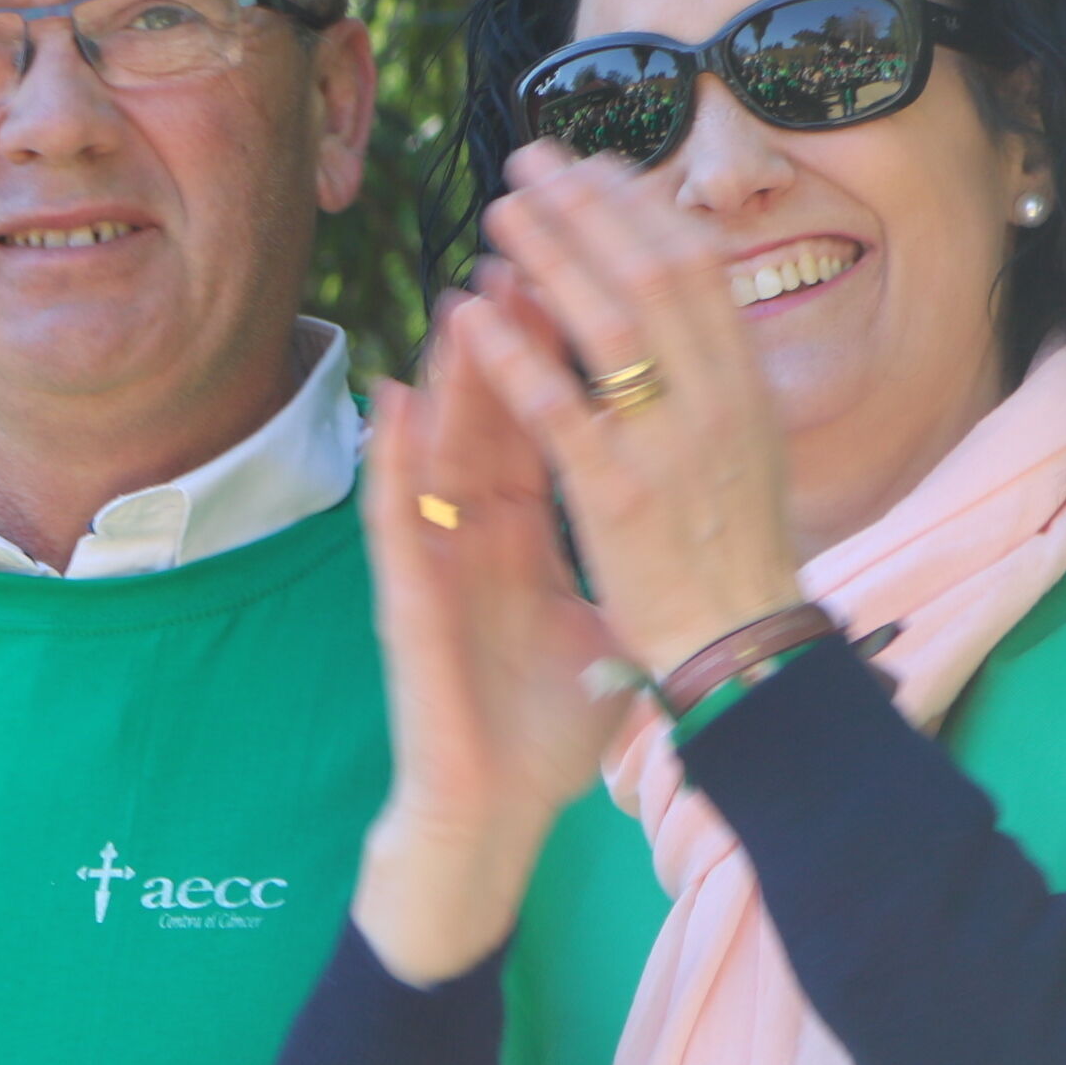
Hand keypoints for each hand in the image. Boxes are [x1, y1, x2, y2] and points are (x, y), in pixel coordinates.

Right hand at [348, 313, 633, 983]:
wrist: (486, 812)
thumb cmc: (538, 731)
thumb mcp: (596, 634)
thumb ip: (616, 573)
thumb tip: (674, 531)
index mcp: (522, 537)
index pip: (546, 427)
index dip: (563, 356)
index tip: (586, 282)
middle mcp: (473, 537)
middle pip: (493, 420)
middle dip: (511, 336)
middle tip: (528, 251)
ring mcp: (436, 565)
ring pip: (440, 453)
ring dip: (450, 377)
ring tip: (463, 298)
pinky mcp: (407, 603)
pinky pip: (397, 522)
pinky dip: (390, 464)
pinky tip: (390, 407)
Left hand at [451, 145, 809, 676]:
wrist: (745, 651)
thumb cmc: (737, 555)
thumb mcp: (746, 451)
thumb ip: (715, 383)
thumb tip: (685, 310)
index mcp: (746, 389)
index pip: (698, 271)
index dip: (643, 211)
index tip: (596, 168)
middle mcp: (717, 403)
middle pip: (652, 274)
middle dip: (590, 209)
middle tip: (530, 162)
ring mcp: (669, 446)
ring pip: (607, 324)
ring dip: (550, 257)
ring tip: (497, 212)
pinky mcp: (618, 496)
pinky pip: (560, 409)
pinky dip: (515, 355)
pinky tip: (470, 316)